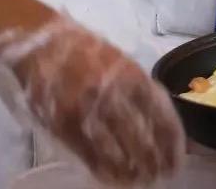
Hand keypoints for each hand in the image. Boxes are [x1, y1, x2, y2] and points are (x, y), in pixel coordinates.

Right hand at [0, 14, 184, 185]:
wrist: (37, 40)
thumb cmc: (80, 47)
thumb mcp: (115, 58)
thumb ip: (135, 85)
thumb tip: (158, 117)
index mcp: (128, 72)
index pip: (159, 114)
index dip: (171, 141)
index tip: (178, 158)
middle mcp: (111, 92)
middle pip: (141, 138)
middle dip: (154, 161)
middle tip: (161, 175)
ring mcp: (87, 110)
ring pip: (117, 152)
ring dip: (132, 172)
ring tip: (140, 180)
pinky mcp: (64, 124)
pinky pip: (90, 155)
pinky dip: (105, 171)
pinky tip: (114, 179)